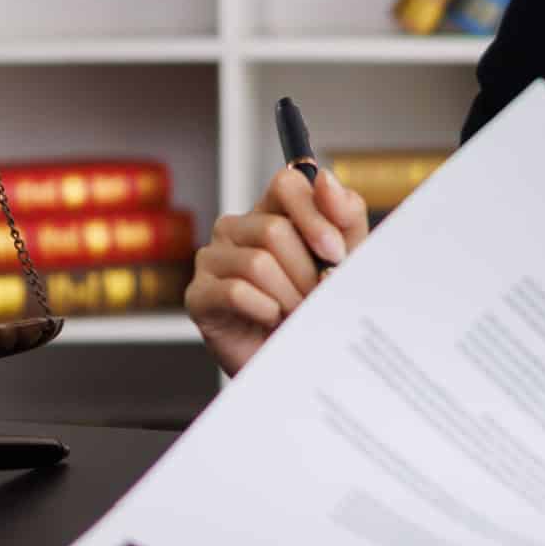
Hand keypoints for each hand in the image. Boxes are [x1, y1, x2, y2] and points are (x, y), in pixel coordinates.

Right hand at [184, 164, 370, 376]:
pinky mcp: (199, 295)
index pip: (287, 183)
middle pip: (274, 229)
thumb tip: (326, 181)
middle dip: (306, 272)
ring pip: (258, 263)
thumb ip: (344, 217)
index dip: (314, 215)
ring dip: (289, 296)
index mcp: (271, 210)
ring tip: (296, 314)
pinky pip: (236, 292)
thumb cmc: (319, 306)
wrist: (298, 364)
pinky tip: (272, 320)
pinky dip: (266, 310)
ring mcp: (212, 259)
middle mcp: (236, 228)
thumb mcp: (346, 259)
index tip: (335, 253)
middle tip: (316, 298)